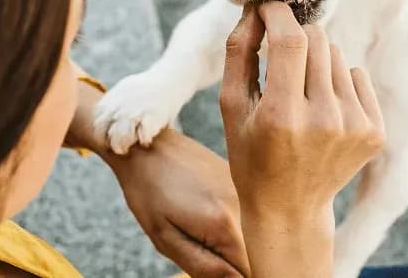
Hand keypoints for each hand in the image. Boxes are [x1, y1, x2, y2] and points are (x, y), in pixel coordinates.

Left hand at [106, 129, 249, 276]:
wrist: (148, 143)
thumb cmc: (148, 191)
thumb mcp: (165, 238)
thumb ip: (204, 267)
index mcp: (225, 226)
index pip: (253, 271)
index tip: (218, 270)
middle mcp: (244, 207)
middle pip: (259, 254)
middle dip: (239, 265)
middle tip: (206, 251)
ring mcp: (246, 192)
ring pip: (256, 236)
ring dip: (239, 245)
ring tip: (204, 233)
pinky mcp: (243, 183)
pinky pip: (250, 216)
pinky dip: (237, 227)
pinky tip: (210, 216)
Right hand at [220, 3, 384, 277]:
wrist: (289, 209)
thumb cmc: (251, 152)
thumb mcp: (231, 106)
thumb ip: (239, 52)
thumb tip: (256, 8)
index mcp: (283, 115)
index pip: (290, 38)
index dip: (278, 13)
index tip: (267, 6)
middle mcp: (325, 120)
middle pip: (317, 39)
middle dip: (294, 36)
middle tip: (279, 57)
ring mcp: (355, 127)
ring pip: (336, 55)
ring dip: (315, 61)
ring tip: (300, 93)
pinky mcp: (375, 132)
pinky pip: (356, 75)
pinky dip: (337, 82)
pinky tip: (322, 110)